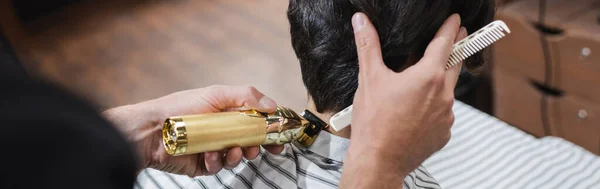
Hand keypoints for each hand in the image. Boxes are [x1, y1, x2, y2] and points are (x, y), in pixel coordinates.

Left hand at [103, 85, 283, 176]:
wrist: (152, 129)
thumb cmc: (181, 107)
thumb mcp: (216, 94)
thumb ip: (246, 96)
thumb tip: (272, 105)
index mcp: (229, 113)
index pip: (257, 121)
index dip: (270, 129)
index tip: (281, 136)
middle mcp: (223, 131)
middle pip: (251, 141)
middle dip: (258, 145)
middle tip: (259, 147)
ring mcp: (214, 148)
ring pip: (237, 157)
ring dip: (238, 154)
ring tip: (231, 150)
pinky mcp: (203, 164)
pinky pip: (218, 167)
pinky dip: (216, 162)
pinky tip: (208, 155)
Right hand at [341, 13, 467, 186]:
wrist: (379, 160)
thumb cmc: (374, 123)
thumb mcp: (369, 78)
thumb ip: (368, 45)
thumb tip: (362, 22)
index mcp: (428, 76)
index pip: (445, 43)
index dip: (451, 28)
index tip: (456, 21)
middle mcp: (443, 94)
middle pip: (455, 64)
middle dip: (455, 49)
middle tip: (457, 38)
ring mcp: (447, 115)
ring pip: (447, 91)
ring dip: (439, 83)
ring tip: (420, 85)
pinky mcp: (444, 133)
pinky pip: (443, 114)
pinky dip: (434, 108)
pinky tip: (415, 112)